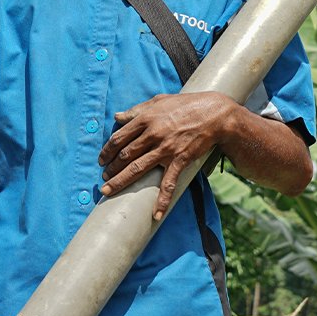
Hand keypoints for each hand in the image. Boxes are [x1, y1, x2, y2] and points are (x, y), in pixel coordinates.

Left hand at [98, 92, 235, 219]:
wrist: (214, 114)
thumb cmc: (185, 105)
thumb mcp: (158, 101)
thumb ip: (136, 110)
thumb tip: (117, 116)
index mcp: (145, 119)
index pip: (119, 138)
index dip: (107, 151)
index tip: (102, 160)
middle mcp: (152, 134)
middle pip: (124, 155)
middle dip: (111, 169)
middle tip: (103, 178)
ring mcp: (165, 149)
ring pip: (137, 168)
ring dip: (121, 182)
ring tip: (108, 191)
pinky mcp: (180, 160)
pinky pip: (168, 183)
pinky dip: (162, 199)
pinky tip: (156, 214)